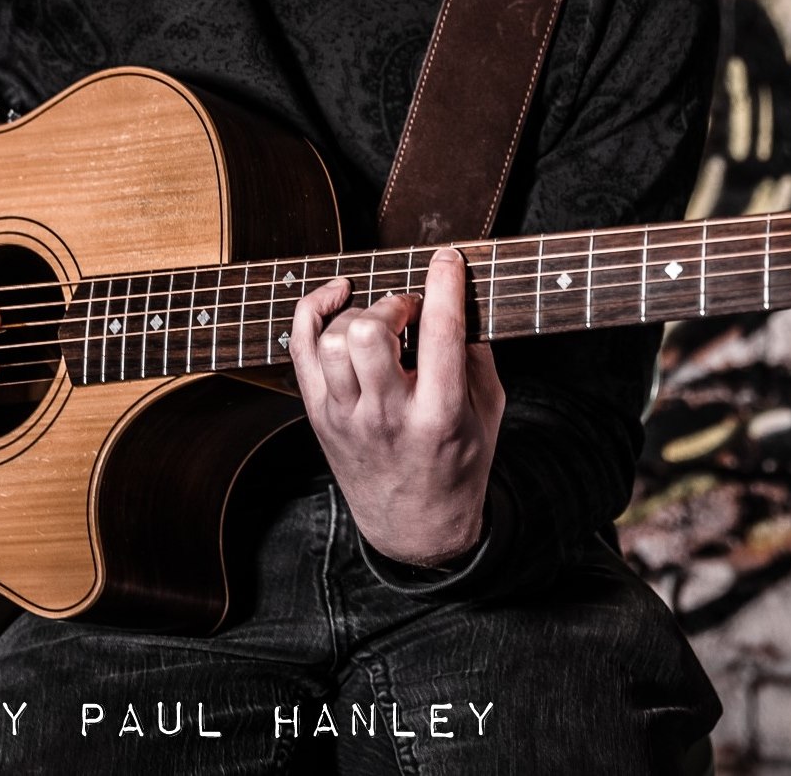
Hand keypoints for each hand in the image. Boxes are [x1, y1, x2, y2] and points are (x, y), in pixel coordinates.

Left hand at [289, 247, 504, 566]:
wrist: (416, 530)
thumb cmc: (458, 464)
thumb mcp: (489, 412)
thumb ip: (477, 353)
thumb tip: (460, 295)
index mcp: (439, 414)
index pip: (439, 333)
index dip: (444, 283)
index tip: (448, 259)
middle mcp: (387, 415)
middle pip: (368, 334)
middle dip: (394, 303)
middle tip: (411, 310)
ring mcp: (346, 417)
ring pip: (332, 341)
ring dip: (360, 312)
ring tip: (382, 319)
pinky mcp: (319, 415)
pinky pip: (301, 349)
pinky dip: (314, 310)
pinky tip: (339, 295)